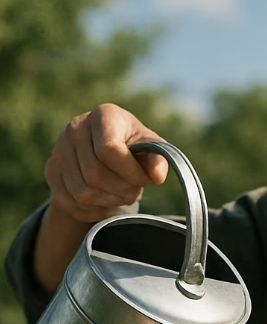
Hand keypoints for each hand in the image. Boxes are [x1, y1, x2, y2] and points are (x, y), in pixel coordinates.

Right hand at [35, 104, 168, 294]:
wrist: (106, 153)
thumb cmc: (135, 149)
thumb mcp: (151, 148)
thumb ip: (158, 158)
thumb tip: (157, 175)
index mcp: (104, 116)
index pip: (109, 150)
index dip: (130, 173)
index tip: (145, 180)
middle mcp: (75, 127)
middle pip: (95, 174)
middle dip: (122, 190)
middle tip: (134, 190)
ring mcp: (59, 149)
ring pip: (82, 191)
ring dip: (108, 200)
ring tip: (121, 193)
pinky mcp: (52, 171)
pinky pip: (71, 201)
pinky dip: (93, 208)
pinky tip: (105, 198)